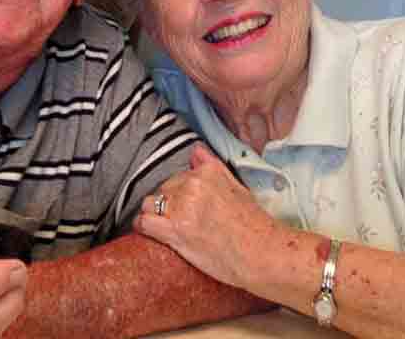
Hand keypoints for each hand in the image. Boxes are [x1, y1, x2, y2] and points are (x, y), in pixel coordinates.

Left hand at [134, 145, 287, 289]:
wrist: (262, 254)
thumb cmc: (253, 226)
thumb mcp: (237, 188)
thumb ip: (212, 167)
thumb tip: (196, 150)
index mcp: (208, 172)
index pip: (179, 176)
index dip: (181, 193)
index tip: (188, 206)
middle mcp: (192, 184)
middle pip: (163, 189)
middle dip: (169, 204)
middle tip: (183, 221)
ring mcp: (182, 207)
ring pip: (150, 203)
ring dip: (154, 214)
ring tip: (167, 227)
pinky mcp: (174, 230)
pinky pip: (144, 222)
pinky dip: (142, 227)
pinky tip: (147, 232)